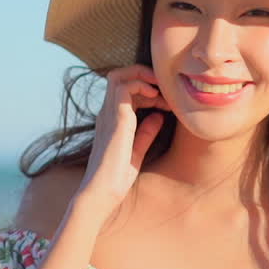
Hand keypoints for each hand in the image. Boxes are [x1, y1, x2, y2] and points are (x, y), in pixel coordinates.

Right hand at [77, 63, 171, 211]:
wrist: (102, 193)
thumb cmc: (116, 177)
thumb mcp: (137, 152)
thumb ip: (146, 133)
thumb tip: (159, 117)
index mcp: (111, 120)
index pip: (124, 89)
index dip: (147, 89)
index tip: (166, 103)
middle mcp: (107, 113)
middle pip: (119, 76)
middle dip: (144, 75)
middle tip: (166, 90)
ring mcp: (109, 114)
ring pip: (119, 76)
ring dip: (143, 77)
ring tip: (161, 91)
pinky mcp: (116, 119)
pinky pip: (125, 87)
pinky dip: (142, 85)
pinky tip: (156, 97)